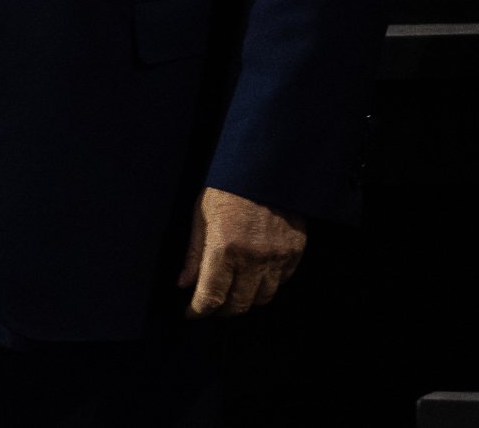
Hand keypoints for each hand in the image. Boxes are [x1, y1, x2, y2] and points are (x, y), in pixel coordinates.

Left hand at [177, 187, 305, 317]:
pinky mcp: (295, 252)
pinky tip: (255, 274)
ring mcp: (277, 257)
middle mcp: (252, 258)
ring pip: (262, 298)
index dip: (198, 311)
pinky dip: (267, 284)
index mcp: (224, 248)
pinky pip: (281, 282)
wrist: (266, 166)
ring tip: (234, 291)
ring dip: (246, 300)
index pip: (211, 297)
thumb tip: (184, 284)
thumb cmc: (227, 187)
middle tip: (211, 305)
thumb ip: (193, 253)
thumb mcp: (201, 215)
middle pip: (238, 305)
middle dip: (221, 310)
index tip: (191, 313)